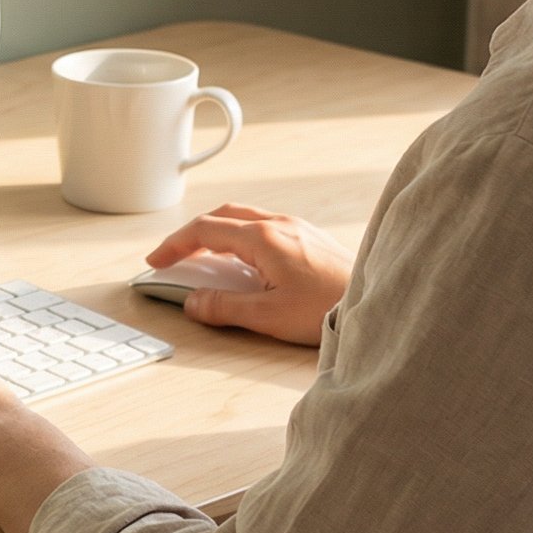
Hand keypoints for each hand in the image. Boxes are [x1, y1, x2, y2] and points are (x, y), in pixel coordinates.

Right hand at [147, 203, 350, 345]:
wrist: (376, 303)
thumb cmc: (328, 309)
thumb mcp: (267, 316)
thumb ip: (224, 307)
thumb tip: (192, 302)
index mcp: (263, 238)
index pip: (204, 231)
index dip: (174, 244)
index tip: (156, 260)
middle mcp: (279, 224)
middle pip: (223, 216)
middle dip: (193, 234)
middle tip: (175, 257)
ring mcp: (296, 227)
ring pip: (244, 218)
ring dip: (218, 233)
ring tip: (205, 260)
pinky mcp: (310, 237)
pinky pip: (264, 226)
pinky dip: (241, 238)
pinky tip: (245, 262)